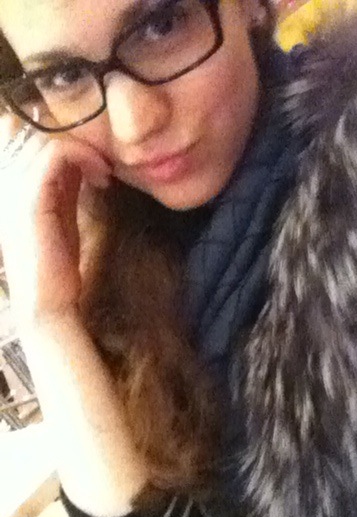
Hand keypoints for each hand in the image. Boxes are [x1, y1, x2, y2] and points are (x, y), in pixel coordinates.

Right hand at [0, 115, 111, 326]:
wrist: (47, 303)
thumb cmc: (56, 264)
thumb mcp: (61, 214)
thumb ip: (64, 184)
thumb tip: (79, 158)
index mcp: (10, 184)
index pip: (20, 133)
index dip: (58, 135)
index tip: (90, 159)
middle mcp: (5, 181)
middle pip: (32, 128)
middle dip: (73, 138)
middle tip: (101, 163)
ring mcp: (14, 188)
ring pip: (44, 136)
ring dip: (83, 147)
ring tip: (103, 171)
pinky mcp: (31, 200)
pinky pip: (54, 154)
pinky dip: (83, 157)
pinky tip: (101, 178)